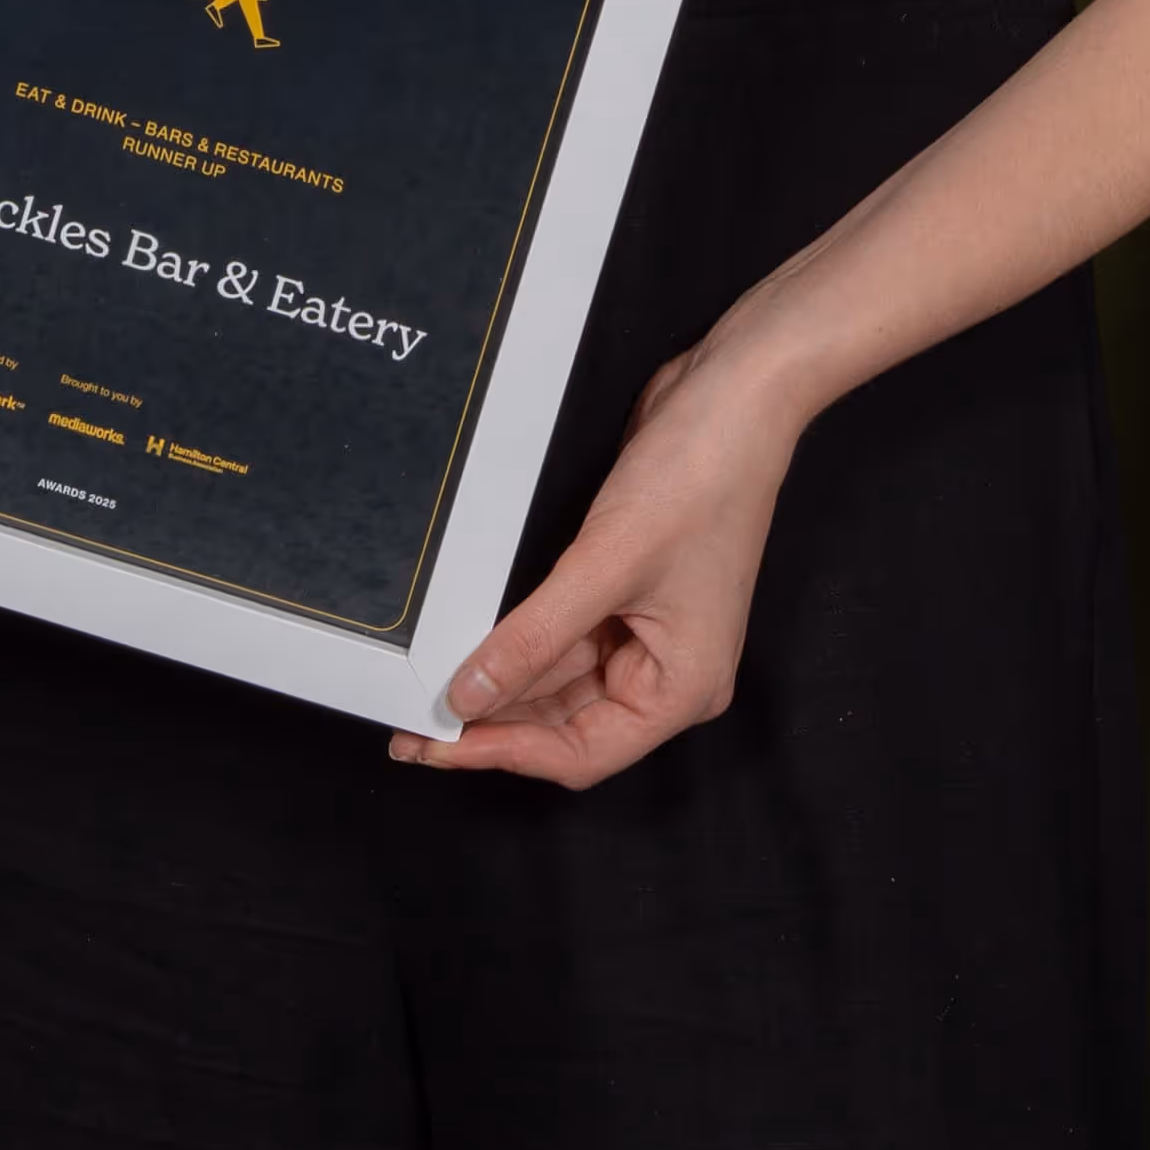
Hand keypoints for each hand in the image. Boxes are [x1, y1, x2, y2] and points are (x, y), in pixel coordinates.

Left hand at [399, 345, 797, 788]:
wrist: (732, 397)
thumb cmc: (701, 478)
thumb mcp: (603, 565)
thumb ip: (533, 638)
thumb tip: (470, 695)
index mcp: (682, 688)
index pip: (582, 752)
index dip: (506, 752)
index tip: (438, 746)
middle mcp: (668, 672)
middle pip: (567, 723)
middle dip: (495, 721)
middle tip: (417, 725)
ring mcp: (647, 633)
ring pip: (559, 680)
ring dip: (502, 682)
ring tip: (432, 684)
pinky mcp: (626, 594)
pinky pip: (563, 636)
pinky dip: (519, 641)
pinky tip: (471, 641)